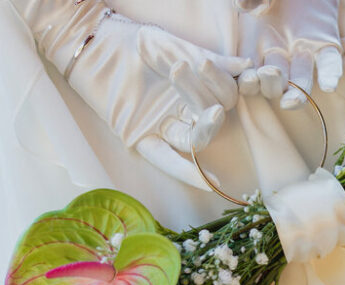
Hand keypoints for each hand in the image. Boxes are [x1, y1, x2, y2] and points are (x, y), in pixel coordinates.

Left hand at [11, 0, 250, 189]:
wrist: (97, 44)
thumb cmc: (135, 43)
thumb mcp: (176, 48)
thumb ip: (210, 61)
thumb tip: (247, 67)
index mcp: (196, 92)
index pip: (223, 96)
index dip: (222, 83)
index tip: (208, 63)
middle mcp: (182, 113)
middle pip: (210, 118)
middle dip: (209, 98)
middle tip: (203, 74)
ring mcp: (163, 128)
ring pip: (194, 139)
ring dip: (206, 127)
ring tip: (214, 112)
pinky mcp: (140, 138)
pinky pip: (166, 160)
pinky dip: (186, 171)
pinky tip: (210, 182)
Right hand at [237, 0, 342, 108]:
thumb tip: (244, 5)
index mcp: (254, 46)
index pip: (247, 73)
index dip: (246, 80)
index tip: (248, 78)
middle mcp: (278, 56)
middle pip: (272, 82)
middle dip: (270, 84)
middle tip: (270, 74)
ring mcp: (302, 53)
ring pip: (299, 80)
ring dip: (296, 92)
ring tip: (293, 99)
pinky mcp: (326, 44)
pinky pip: (328, 62)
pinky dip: (329, 74)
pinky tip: (329, 85)